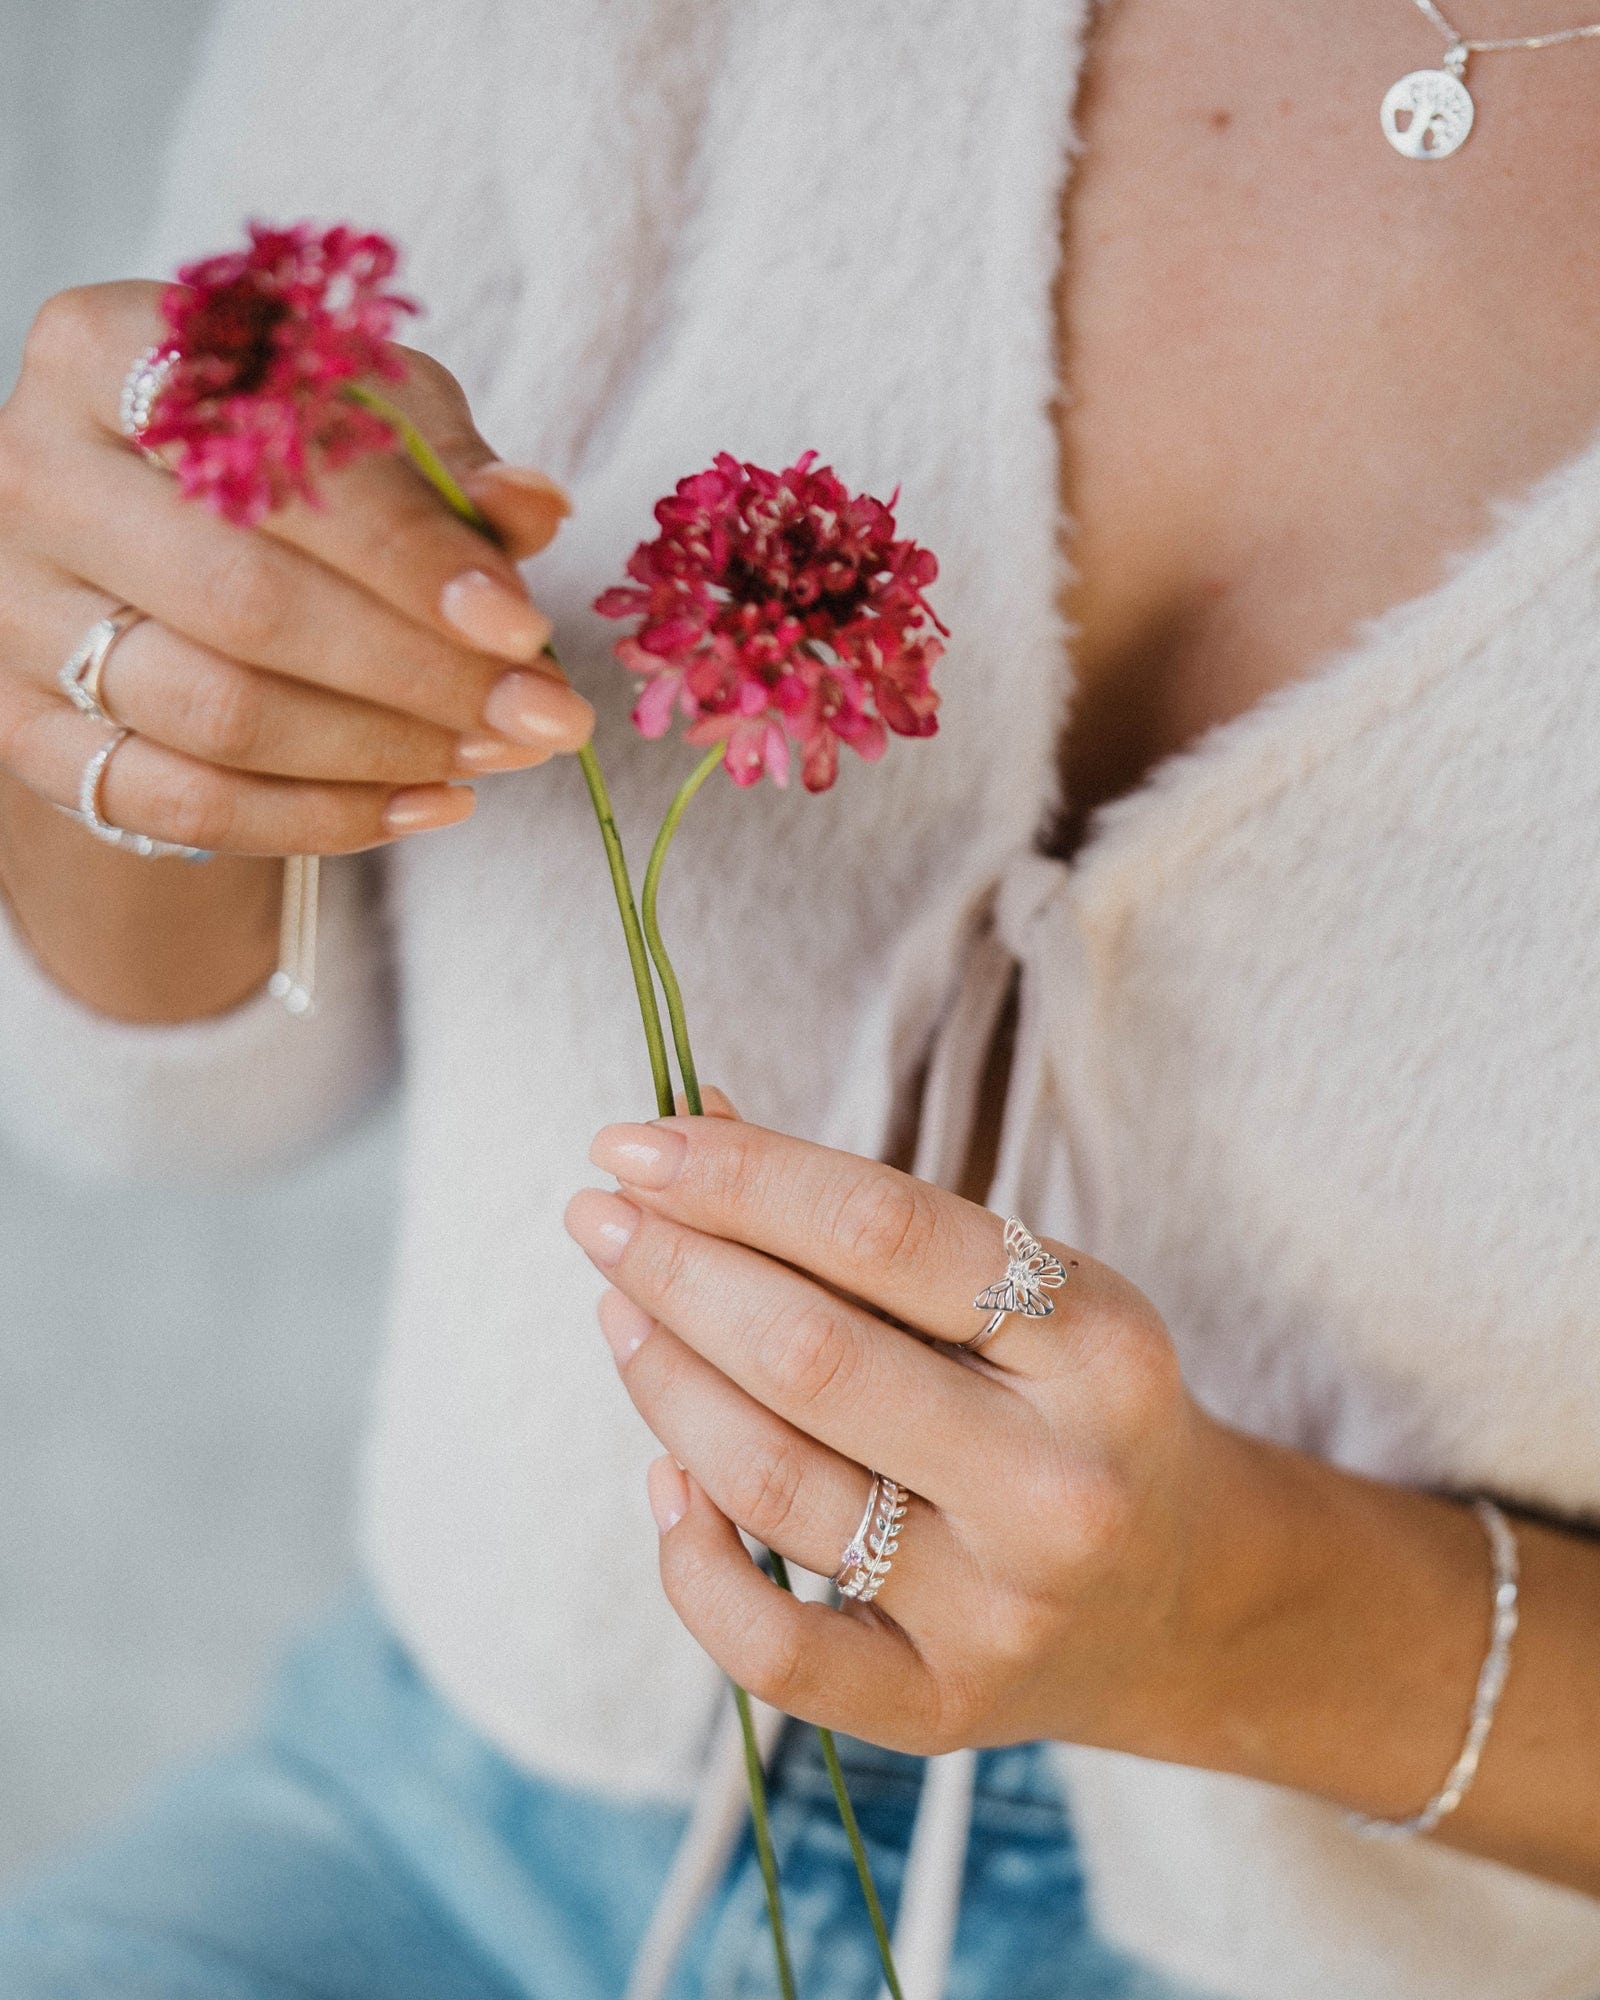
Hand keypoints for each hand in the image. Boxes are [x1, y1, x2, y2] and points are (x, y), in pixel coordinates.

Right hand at [0, 281, 592, 858]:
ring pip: (217, 716)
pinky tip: (429, 804)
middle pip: (244, 603)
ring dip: (383, 752)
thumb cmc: (269, 454)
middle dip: (418, 674)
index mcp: (108, 353)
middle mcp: (37, 477)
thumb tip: (530, 509)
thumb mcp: (358, 410)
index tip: (521, 625)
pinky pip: (181, 804)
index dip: (409, 556)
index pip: (272, 465)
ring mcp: (15, 612)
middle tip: (541, 715)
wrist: (139, 536)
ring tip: (498, 754)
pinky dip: (321, 819)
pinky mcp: (27, 727)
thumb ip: (442, 455)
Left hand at [565, 1112, 1275, 1758]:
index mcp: (1098, 1344)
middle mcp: (1058, 1483)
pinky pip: (771, 1649)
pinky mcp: (943, 1709)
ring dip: (664, 1381)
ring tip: (618, 1309)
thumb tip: (687, 1125)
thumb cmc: (1075, 1407)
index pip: (881, 1230)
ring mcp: (1000, 1610)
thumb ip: (864, 1220)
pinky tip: (665, 1476)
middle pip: (810, 1354)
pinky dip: (690, 1559)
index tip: (631, 1140)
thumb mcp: (1024, 1291)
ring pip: (771, 1483)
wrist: (1187, 1599)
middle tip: (596, 1216)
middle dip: (674, 1267)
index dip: (739, 1177)